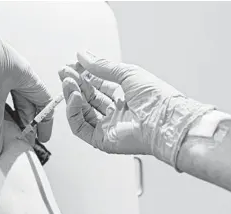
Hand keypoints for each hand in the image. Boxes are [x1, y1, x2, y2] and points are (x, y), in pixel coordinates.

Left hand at [0, 2, 53, 157]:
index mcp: (28, 80)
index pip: (44, 104)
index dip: (44, 122)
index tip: (42, 138)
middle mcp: (19, 79)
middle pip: (29, 105)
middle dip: (26, 124)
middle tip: (22, 142)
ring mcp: (4, 77)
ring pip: (12, 103)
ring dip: (11, 119)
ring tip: (8, 136)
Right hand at [59, 51, 184, 155]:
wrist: (165, 121)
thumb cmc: (156, 98)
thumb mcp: (127, 73)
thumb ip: (102, 66)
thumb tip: (83, 56)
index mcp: (124, 96)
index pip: (98, 85)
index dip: (84, 75)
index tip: (73, 65)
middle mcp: (115, 111)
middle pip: (88, 97)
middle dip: (75, 83)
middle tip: (64, 72)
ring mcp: (108, 126)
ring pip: (82, 111)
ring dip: (72, 95)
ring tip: (67, 82)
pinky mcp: (102, 140)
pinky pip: (80, 127)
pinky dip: (73, 112)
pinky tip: (73, 97)